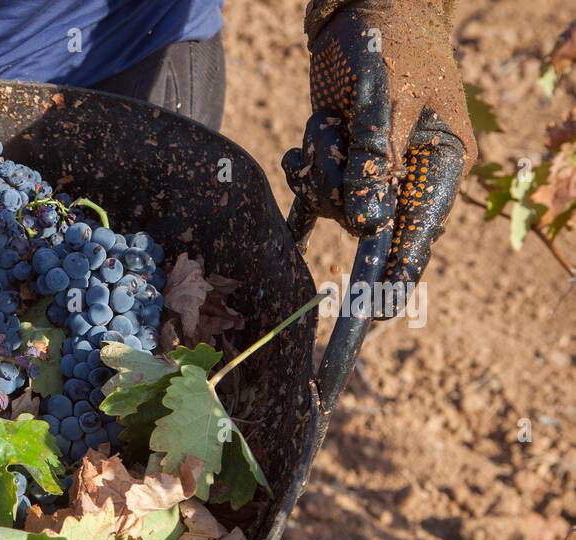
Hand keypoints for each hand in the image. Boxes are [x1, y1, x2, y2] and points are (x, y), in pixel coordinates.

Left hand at [282, 0, 476, 282]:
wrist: (366, 8)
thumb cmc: (388, 44)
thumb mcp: (387, 97)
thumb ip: (376, 157)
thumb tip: (365, 224)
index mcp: (439, 166)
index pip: (416, 236)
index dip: (394, 278)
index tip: (374, 316)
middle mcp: (406, 177)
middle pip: (362, 223)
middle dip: (337, 187)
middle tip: (334, 136)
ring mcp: (372, 172)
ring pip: (329, 203)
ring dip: (317, 163)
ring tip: (327, 120)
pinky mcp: (341, 161)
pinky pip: (312, 194)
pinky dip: (301, 184)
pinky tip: (293, 190)